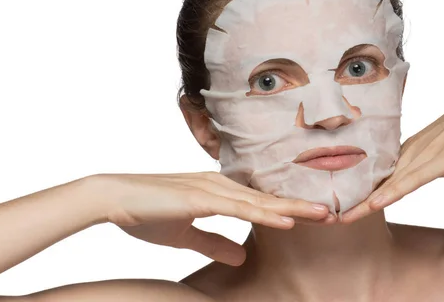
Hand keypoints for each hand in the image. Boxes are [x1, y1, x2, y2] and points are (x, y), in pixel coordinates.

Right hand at [93, 171, 328, 265]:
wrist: (111, 197)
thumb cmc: (145, 212)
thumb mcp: (185, 235)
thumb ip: (214, 242)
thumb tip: (241, 256)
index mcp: (216, 192)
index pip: (259, 202)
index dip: (286, 210)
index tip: (313, 217)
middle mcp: (218, 186)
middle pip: (267, 198)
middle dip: (300, 207)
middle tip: (332, 213)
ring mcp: (209, 190)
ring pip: (259, 201)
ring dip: (292, 209)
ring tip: (323, 216)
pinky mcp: (198, 198)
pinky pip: (237, 208)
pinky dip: (264, 215)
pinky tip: (286, 221)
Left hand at [341, 73, 443, 222]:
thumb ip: (431, 157)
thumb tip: (419, 168)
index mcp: (411, 148)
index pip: (380, 174)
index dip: (361, 190)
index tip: (342, 204)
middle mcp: (412, 152)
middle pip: (377, 181)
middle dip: (354, 200)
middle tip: (330, 215)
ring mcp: (425, 156)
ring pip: (388, 184)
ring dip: (365, 202)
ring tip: (343, 217)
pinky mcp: (441, 161)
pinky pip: (411, 180)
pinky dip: (392, 193)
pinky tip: (375, 204)